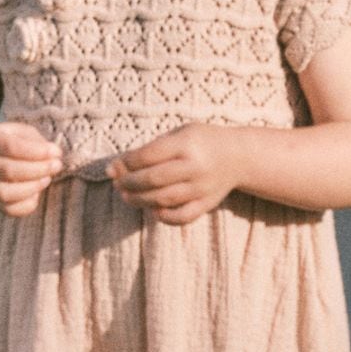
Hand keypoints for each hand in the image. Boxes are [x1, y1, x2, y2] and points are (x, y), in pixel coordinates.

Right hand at [0, 121, 63, 217]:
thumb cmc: (10, 144)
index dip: (37, 151)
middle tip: (57, 165)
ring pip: (5, 193)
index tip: (56, 152)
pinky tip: (36, 193)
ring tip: (47, 178)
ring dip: (33, 187)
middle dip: (38, 169)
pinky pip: (9, 210)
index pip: (10, 147)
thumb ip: (37, 141)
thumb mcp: (21, 133)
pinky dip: (27, 205)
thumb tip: (54, 154)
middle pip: (8, 171)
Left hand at [109, 123, 242, 225]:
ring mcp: (202, 187)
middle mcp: (196, 166)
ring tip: (126, 197)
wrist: (238, 156)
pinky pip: (183, 216)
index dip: (126, 163)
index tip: (112, 168)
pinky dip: (165, 217)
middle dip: (129, 183)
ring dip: (140, 200)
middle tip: (117, 184)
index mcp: (187, 143)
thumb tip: (119, 168)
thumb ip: (153, 148)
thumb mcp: (180, 134)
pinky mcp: (207, 203)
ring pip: (164, 199)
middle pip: (154, 179)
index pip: (149, 156)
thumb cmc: (200, 142)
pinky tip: (153, 210)